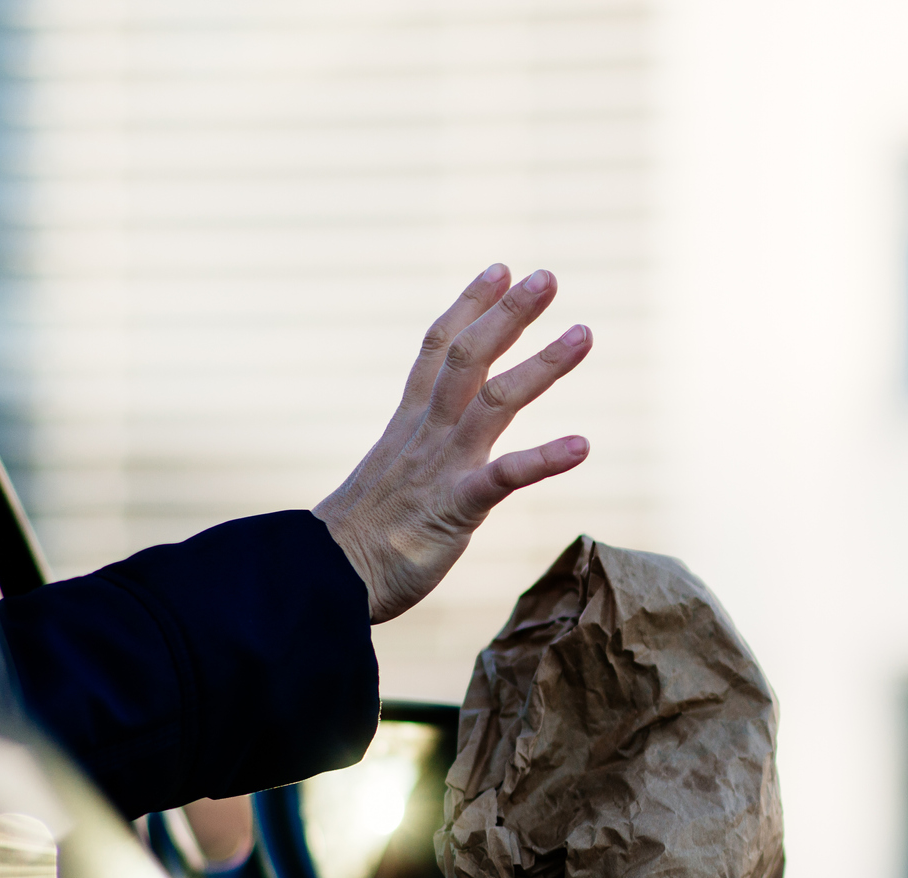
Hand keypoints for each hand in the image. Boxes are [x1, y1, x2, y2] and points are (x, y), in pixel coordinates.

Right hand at [313, 264, 591, 623]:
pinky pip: (504, 476)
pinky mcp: (455, 508)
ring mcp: (441, 467)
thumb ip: (415, 452)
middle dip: (508, 314)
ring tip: (583, 333)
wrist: (323, 579)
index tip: (500, 269)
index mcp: (408, 423)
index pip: (438, 349)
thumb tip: (429, 443)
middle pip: (468, 357)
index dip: (470, 306)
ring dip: (542, 365)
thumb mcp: (389, 478)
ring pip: (494, 400)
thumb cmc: (358, 538)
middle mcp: (426, 433)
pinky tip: (583, 444)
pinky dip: (544, 458)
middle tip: (547, 277)